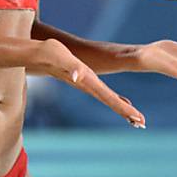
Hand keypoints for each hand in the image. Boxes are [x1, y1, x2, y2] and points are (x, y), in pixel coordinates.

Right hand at [32, 39, 146, 127]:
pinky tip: (123, 103)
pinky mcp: (85, 81)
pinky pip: (104, 93)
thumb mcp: (60, 56)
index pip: (108, 97)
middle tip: (142, 123)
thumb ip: (70, 66)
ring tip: (136, 120)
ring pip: (109, 99)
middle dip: (127, 113)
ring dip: (123, 109)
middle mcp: (88, 86)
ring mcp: (86, 85)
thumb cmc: (47, 53)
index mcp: (87, 81)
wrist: (34, 56)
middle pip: (111, 102)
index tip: (136, 118)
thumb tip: (77, 75)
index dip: (123, 107)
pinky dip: (116, 100)